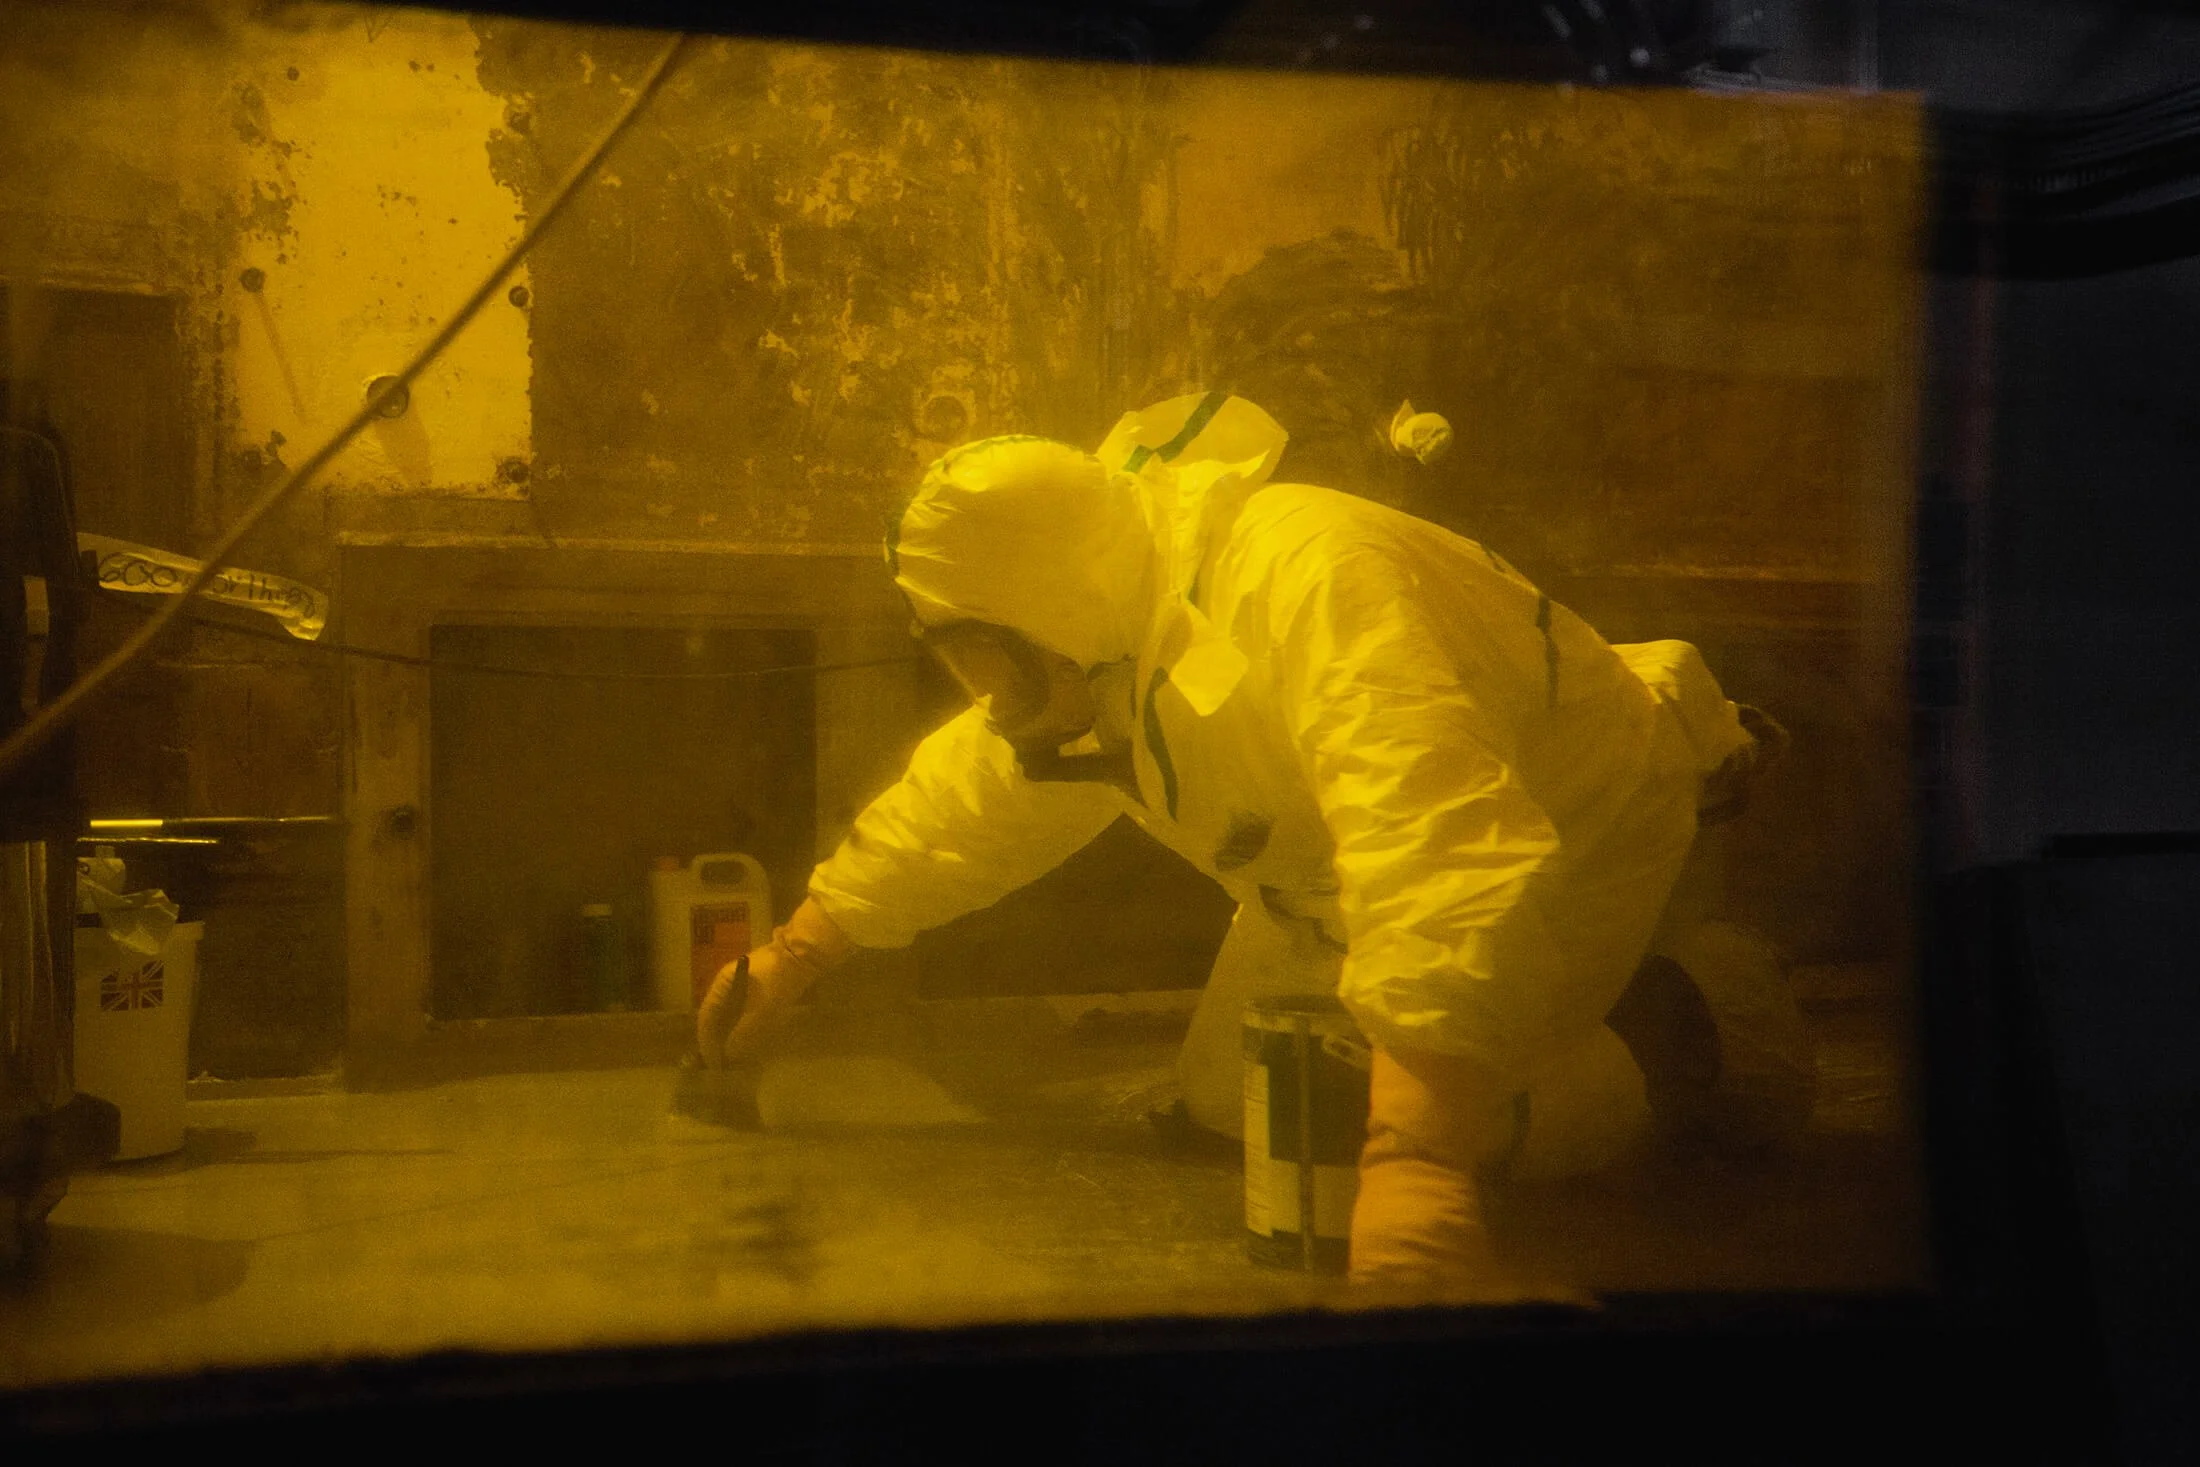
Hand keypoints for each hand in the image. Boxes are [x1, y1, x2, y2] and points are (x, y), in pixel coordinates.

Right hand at [696, 940, 810, 1066]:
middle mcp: (729, 983)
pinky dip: (743, 1028)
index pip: (706, 1016)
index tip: (711, 1061)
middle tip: (721, 1063)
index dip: (706, 1040)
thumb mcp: (762, 1010)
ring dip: (730, 1035)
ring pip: (731, 1015)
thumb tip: (729, 1054)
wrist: (805, 955)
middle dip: (717, 1039)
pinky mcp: (759, 988)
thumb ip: (744, 1033)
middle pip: (716, 1016)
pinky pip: (744, 1012)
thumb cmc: (779, 980)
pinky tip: (748, 1041)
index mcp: (723, 983)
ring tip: (733, 1056)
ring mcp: (744, 984)